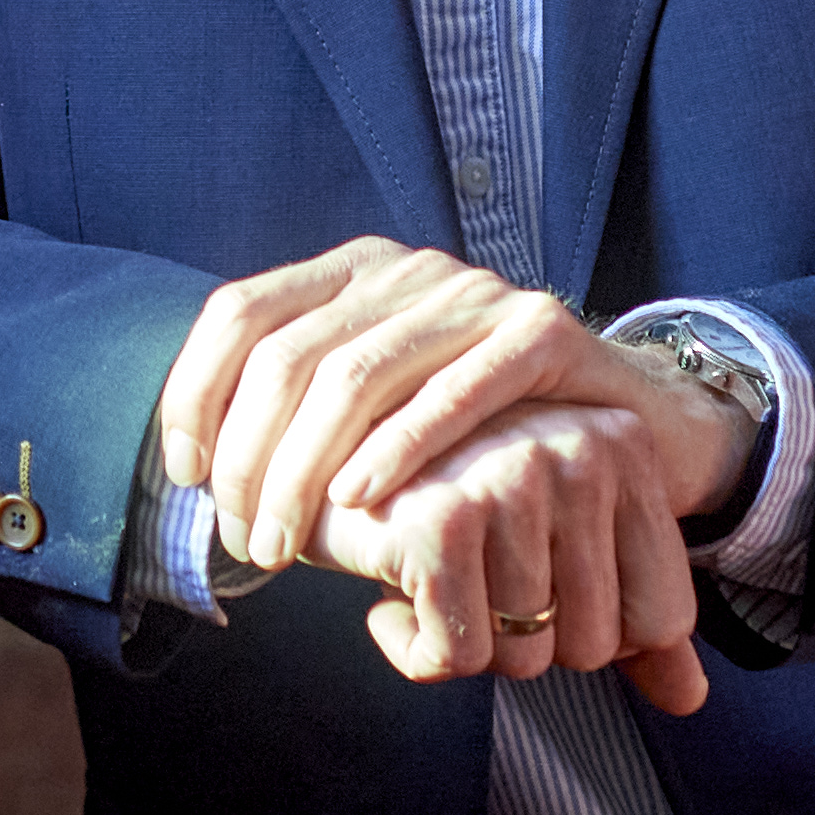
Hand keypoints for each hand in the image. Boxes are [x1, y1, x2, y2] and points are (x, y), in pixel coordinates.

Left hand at [153, 239, 751, 589]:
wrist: (626, 422)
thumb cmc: (482, 435)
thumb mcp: (381, 409)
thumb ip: (305, 417)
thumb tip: (197, 473)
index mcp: (352, 273)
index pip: (240, 312)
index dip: (196, 393)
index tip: (187, 476)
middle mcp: (406, 269)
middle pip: (289, 354)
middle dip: (250, 457)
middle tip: (245, 539)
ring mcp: (475, 293)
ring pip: (355, 373)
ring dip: (304, 470)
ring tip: (285, 546)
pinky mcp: (541, 332)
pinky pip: (453, 390)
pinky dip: (395, 450)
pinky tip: (359, 503)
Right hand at [335, 400, 713, 714]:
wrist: (321, 454)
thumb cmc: (444, 499)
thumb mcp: (555, 537)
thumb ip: (629, 612)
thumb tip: (688, 699)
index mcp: (624, 443)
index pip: (662, 617)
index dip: (597, 633)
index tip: (540, 587)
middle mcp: (579, 448)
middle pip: (592, 646)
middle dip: (527, 641)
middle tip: (473, 580)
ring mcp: (511, 478)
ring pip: (524, 657)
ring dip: (467, 642)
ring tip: (433, 577)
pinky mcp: (440, 520)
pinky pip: (459, 658)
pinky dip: (416, 652)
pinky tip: (392, 598)